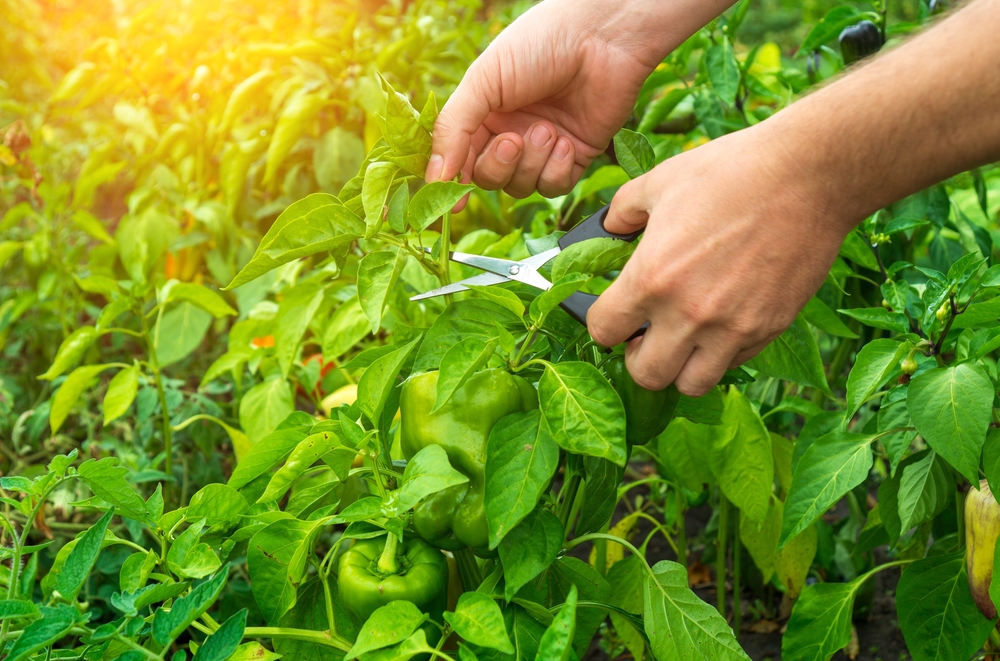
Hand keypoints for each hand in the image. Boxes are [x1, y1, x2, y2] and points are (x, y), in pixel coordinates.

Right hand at [427, 0, 732, 199]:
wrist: (602, 37)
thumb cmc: (539, 45)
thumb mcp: (484, 81)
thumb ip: (454, 129)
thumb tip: (434, 178)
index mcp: (483, 113)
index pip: (459, 159)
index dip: (455, 180)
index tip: (454, 198)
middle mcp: (510, 132)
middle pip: (489, 178)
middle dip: (498, 166)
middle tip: (513, 140)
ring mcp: (542, 148)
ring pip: (522, 186)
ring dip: (532, 163)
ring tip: (548, 128)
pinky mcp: (574, 156)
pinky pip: (554, 187)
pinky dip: (556, 170)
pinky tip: (565, 141)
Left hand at [586, 124, 854, 395]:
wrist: (808, 176)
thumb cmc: (730, 173)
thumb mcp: (660, 181)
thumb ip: (622, 212)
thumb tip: (608, 229)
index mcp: (651, 278)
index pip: (603, 331)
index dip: (602, 323)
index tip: (613, 314)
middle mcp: (688, 314)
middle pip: (645, 375)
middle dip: (637, 357)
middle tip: (645, 334)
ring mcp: (732, 328)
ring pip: (691, 384)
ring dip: (679, 366)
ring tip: (683, 338)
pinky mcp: (768, 328)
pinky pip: (733, 363)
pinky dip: (720, 353)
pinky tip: (721, 322)